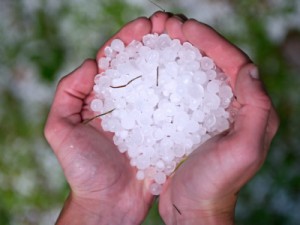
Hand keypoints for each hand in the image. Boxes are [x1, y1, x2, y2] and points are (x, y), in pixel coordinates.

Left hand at [44, 12, 172, 224]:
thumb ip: (66, 95)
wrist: (108, 202)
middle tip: (170, 25)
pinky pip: (175, 106)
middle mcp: (127, 102)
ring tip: (187, 40)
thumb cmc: (83, 169)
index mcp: (102, 98)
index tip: (144, 25)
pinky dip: (184, 89)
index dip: (128, 40)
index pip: (115, 60)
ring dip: (172, 59)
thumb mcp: (60, 130)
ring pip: (160, 81)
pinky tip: (196, 73)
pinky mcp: (165, 130)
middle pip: (141, 65)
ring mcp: (148, 115)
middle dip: (154, 43)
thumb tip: (90, 65)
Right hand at [157, 15, 279, 224]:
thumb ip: (256, 109)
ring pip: (195, 71)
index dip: (210, 40)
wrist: (194, 207)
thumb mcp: (244, 151)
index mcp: (248, 108)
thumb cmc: (216, 184)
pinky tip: (152, 66)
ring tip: (158, 38)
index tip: (184, 27)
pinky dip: (168, 73)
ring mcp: (207, 111)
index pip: (232, 62)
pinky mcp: (189, 119)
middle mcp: (231, 105)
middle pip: (213, 62)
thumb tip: (249, 69)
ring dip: (177, 51)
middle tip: (168, 25)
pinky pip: (180, 87)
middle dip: (191, 40)